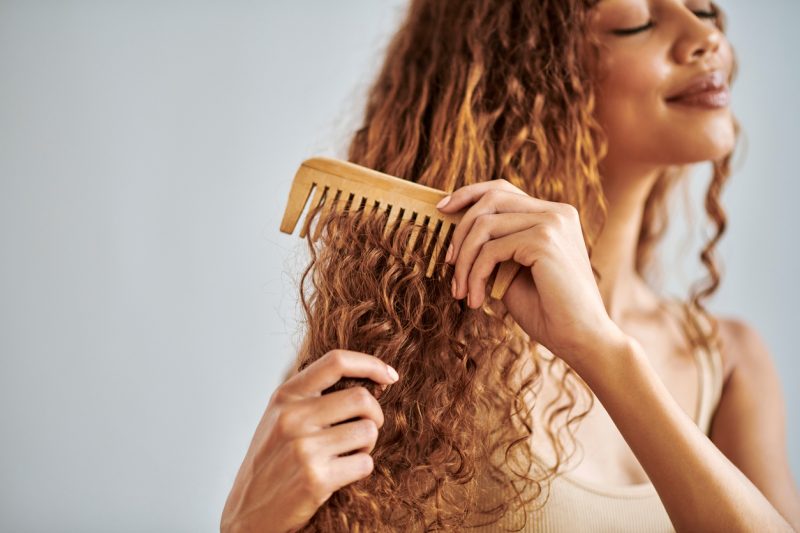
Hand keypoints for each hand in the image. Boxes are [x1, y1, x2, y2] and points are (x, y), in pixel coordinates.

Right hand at [220, 350, 399, 532]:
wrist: (247, 513)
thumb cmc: (271, 462)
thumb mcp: (280, 417)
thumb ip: (313, 396)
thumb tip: (370, 380)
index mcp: (285, 396)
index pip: (336, 361)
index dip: (371, 364)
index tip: (390, 376)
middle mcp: (292, 417)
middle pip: (362, 399)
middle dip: (374, 415)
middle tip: (363, 430)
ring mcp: (304, 448)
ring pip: (368, 431)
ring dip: (367, 445)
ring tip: (346, 454)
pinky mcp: (316, 478)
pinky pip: (365, 463)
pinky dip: (361, 468)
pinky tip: (341, 474)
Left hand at [436, 180, 625, 368]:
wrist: (582, 339)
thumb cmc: (548, 310)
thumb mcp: (514, 271)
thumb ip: (495, 246)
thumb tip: (456, 233)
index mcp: (554, 214)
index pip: (502, 189)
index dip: (468, 194)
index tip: (442, 209)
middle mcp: (556, 212)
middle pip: (490, 199)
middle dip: (460, 230)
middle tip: (449, 264)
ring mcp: (553, 222)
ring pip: (484, 225)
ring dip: (465, 261)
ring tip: (461, 291)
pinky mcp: (544, 240)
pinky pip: (490, 250)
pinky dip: (475, 275)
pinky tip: (476, 300)